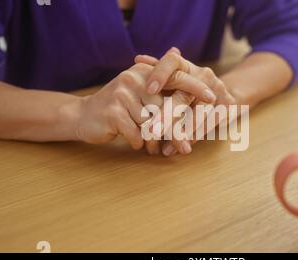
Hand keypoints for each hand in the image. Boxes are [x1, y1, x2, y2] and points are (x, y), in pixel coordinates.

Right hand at [75, 63, 216, 153]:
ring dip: (155, 141)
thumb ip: (166, 97)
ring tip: (154, 149)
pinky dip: (138, 143)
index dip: (196, 88)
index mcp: (146, 72)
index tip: (213, 99)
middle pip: (168, 107)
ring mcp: (123, 93)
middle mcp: (135, 78)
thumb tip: (199, 107)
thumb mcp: (143, 98)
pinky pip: (137, 133)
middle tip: (186, 148)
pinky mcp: (113, 110)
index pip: (177, 77)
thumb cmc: (121, 111)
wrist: (84, 117)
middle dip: (177, 131)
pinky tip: (135, 144)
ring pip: (153, 124)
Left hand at [135, 48, 238, 155]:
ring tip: (166, 148)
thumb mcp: (173, 79)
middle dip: (167, 115)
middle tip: (152, 131)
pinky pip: (211, 123)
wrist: (222, 95)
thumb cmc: (186, 89)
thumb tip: (138, 58)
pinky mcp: (229, 104)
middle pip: (184, 95)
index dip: (160, 73)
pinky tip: (183, 147)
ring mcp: (218, 89)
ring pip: (199, 113)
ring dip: (182, 133)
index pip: (172, 62)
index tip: (148, 89)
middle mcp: (203, 74)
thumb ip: (156, 71)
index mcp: (185, 65)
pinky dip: (195, 136)